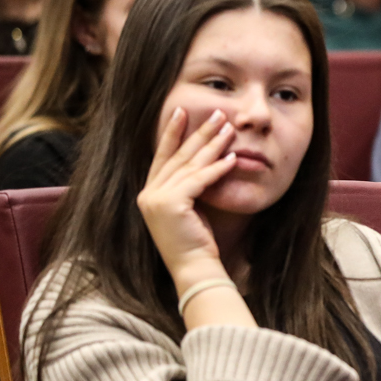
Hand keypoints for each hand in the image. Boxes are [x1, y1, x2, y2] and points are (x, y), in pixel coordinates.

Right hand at [137, 107, 237, 286]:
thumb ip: (190, 187)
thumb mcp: (190, 209)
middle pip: (177, 155)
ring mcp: (156, 198)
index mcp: (149, 193)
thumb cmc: (197, 243)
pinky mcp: (171, 204)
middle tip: (216, 112)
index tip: (182, 111)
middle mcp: (148, 193)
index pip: (162, 156)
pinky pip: (199, 180)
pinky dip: (217, 168)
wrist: (194, 268)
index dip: (172, 133)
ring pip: (189, 164)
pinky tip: (232, 158)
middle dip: (197, 131)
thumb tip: (205, 163)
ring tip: (228, 127)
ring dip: (212, 144)